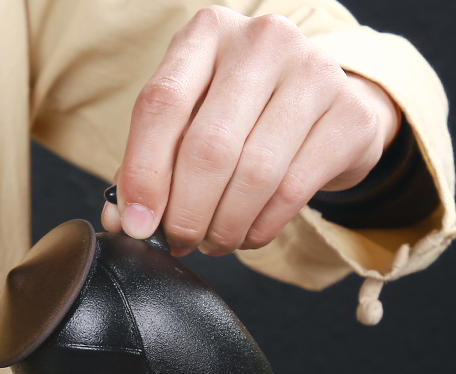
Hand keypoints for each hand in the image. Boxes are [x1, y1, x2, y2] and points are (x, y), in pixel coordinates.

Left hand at [102, 6, 400, 255]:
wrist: (324, 106)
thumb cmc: (240, 117)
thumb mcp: (187, 124)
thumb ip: (149, 166)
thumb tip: (124, 221)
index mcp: (206, 35)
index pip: (161, 104)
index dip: (143, 174)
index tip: (138, 224)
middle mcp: (262, 42)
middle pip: (208, 147)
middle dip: (186, 213)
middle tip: (180, 241)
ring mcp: (313, 72)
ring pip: (253, 175)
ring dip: (224, 227)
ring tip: (213, 240)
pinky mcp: (349, 115)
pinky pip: (292, 191)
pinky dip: (260, 227)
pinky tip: (248, 234)